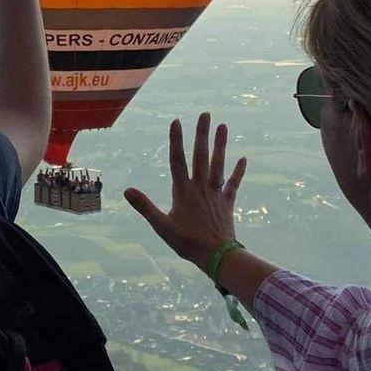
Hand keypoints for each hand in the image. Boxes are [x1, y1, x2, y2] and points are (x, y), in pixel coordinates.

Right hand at [125, 113, 248, 272]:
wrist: (216, 256)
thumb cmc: (187, 242)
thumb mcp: (161, 226)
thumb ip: (145, 206)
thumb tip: (127, 190)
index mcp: (183, 191)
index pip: (177, 161)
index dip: (176, 141)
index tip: (176, 121)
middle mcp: (200, 187)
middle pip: (201, 156)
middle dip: (202, 134)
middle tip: (205, 114)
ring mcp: (215, 194)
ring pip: (219, 164)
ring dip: (221, 145)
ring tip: (223, 126)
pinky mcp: (227, 203)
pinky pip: (233, 184)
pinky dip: (238, 172)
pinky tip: (243, 159)